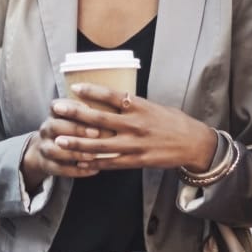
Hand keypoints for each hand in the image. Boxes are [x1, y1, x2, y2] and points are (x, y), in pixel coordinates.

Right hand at [20, 111, 104, 185]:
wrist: (46, 150)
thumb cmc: (71, 129)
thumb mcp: (74, 117)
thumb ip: (88, 113)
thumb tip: (113, 110)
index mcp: (53, 115)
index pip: (57, 106)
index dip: (72, 108)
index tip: (90, 109)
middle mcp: (46, 130)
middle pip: (54, 127)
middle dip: (76, 129)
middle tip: (96, 133)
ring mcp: (44, 148)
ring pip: (54, 150)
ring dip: (75, 153)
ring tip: (93, 155)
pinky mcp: (46, 165)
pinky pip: (59, 169)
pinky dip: (77, 171)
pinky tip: (94, 170)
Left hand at [48, 84, 216, 170]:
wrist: (194, 144)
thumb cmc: (173, 122)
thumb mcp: (154, 106)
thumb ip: (133, 104)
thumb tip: (111, 99)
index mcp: (140, 107)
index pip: (112, 96)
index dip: (92, 92)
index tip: (74, 88)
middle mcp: (135, 125)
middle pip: (100, 119)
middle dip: (75, 115)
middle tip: (57, 110)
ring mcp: (135, 144)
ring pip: (100, 145)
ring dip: (78, 144)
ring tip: (59, 141)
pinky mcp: (137, 161)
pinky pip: (111, 163)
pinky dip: (94, 163)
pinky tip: (79, 163)